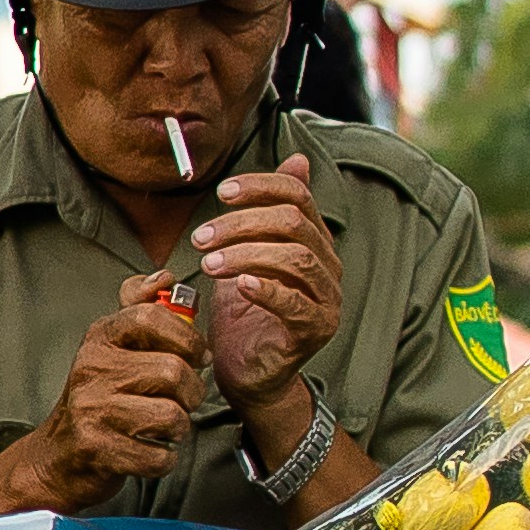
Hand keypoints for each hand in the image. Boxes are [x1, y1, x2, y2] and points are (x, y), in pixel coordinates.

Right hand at [25, 280, 209, 504]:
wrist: (60, 456)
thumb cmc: (100, 399)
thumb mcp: (114, 347)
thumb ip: (141, 309)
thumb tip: (164, 278)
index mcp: (100, 338)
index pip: (150, 317)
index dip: (188, 337)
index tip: (198, 356)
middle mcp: (92, 369)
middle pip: (173, 372)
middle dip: (191, 392)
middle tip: (182, 400)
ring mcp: (92, 409)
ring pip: (171, 416)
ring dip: (179, 428)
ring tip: (163, 427)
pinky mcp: (98, 449)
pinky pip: (159, 456)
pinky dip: (163, 460)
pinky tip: (150, 451)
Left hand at [192, 156, 341, 420]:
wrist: (249, 371)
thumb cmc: (246, 312)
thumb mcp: (251, 252)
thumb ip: (269, 211)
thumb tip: (298, 159)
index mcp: (314, 241)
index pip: (297, 195)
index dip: (259, 187)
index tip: (220, 193)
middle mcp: (328, 266)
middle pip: (294, 223)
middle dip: (242, 223)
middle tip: (201, 237)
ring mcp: (326, 299)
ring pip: (295, 258)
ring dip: (245, 253)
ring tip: (208, 263)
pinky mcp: (315, 330)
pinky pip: (295, 303)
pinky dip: (266, 289)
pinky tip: (238, 285)